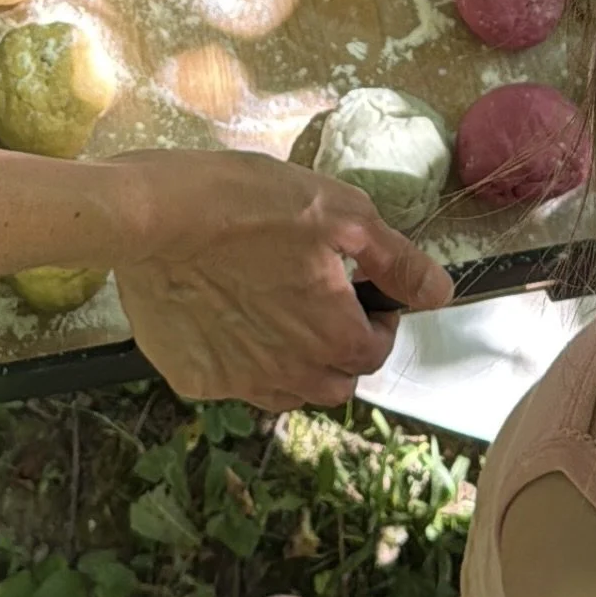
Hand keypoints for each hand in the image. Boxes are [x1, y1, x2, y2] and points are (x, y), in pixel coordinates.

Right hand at [106, 150, 450, 410]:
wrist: (154, 216)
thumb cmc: (250, 203)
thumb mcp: (340, 212)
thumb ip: (396, 260)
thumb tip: (441, 293)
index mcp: (334, 337)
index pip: (375, 352)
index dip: (377, 321)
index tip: (361, 293)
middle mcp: (291, 374)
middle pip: (334, 384)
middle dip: (339, 351)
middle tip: (318, 304)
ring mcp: (238, 382)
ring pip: (284, 392)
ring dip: (293, 365)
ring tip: (274, 314)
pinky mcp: (192, 378)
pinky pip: (229, 382)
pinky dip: (236, 360)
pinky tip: (221, 316)